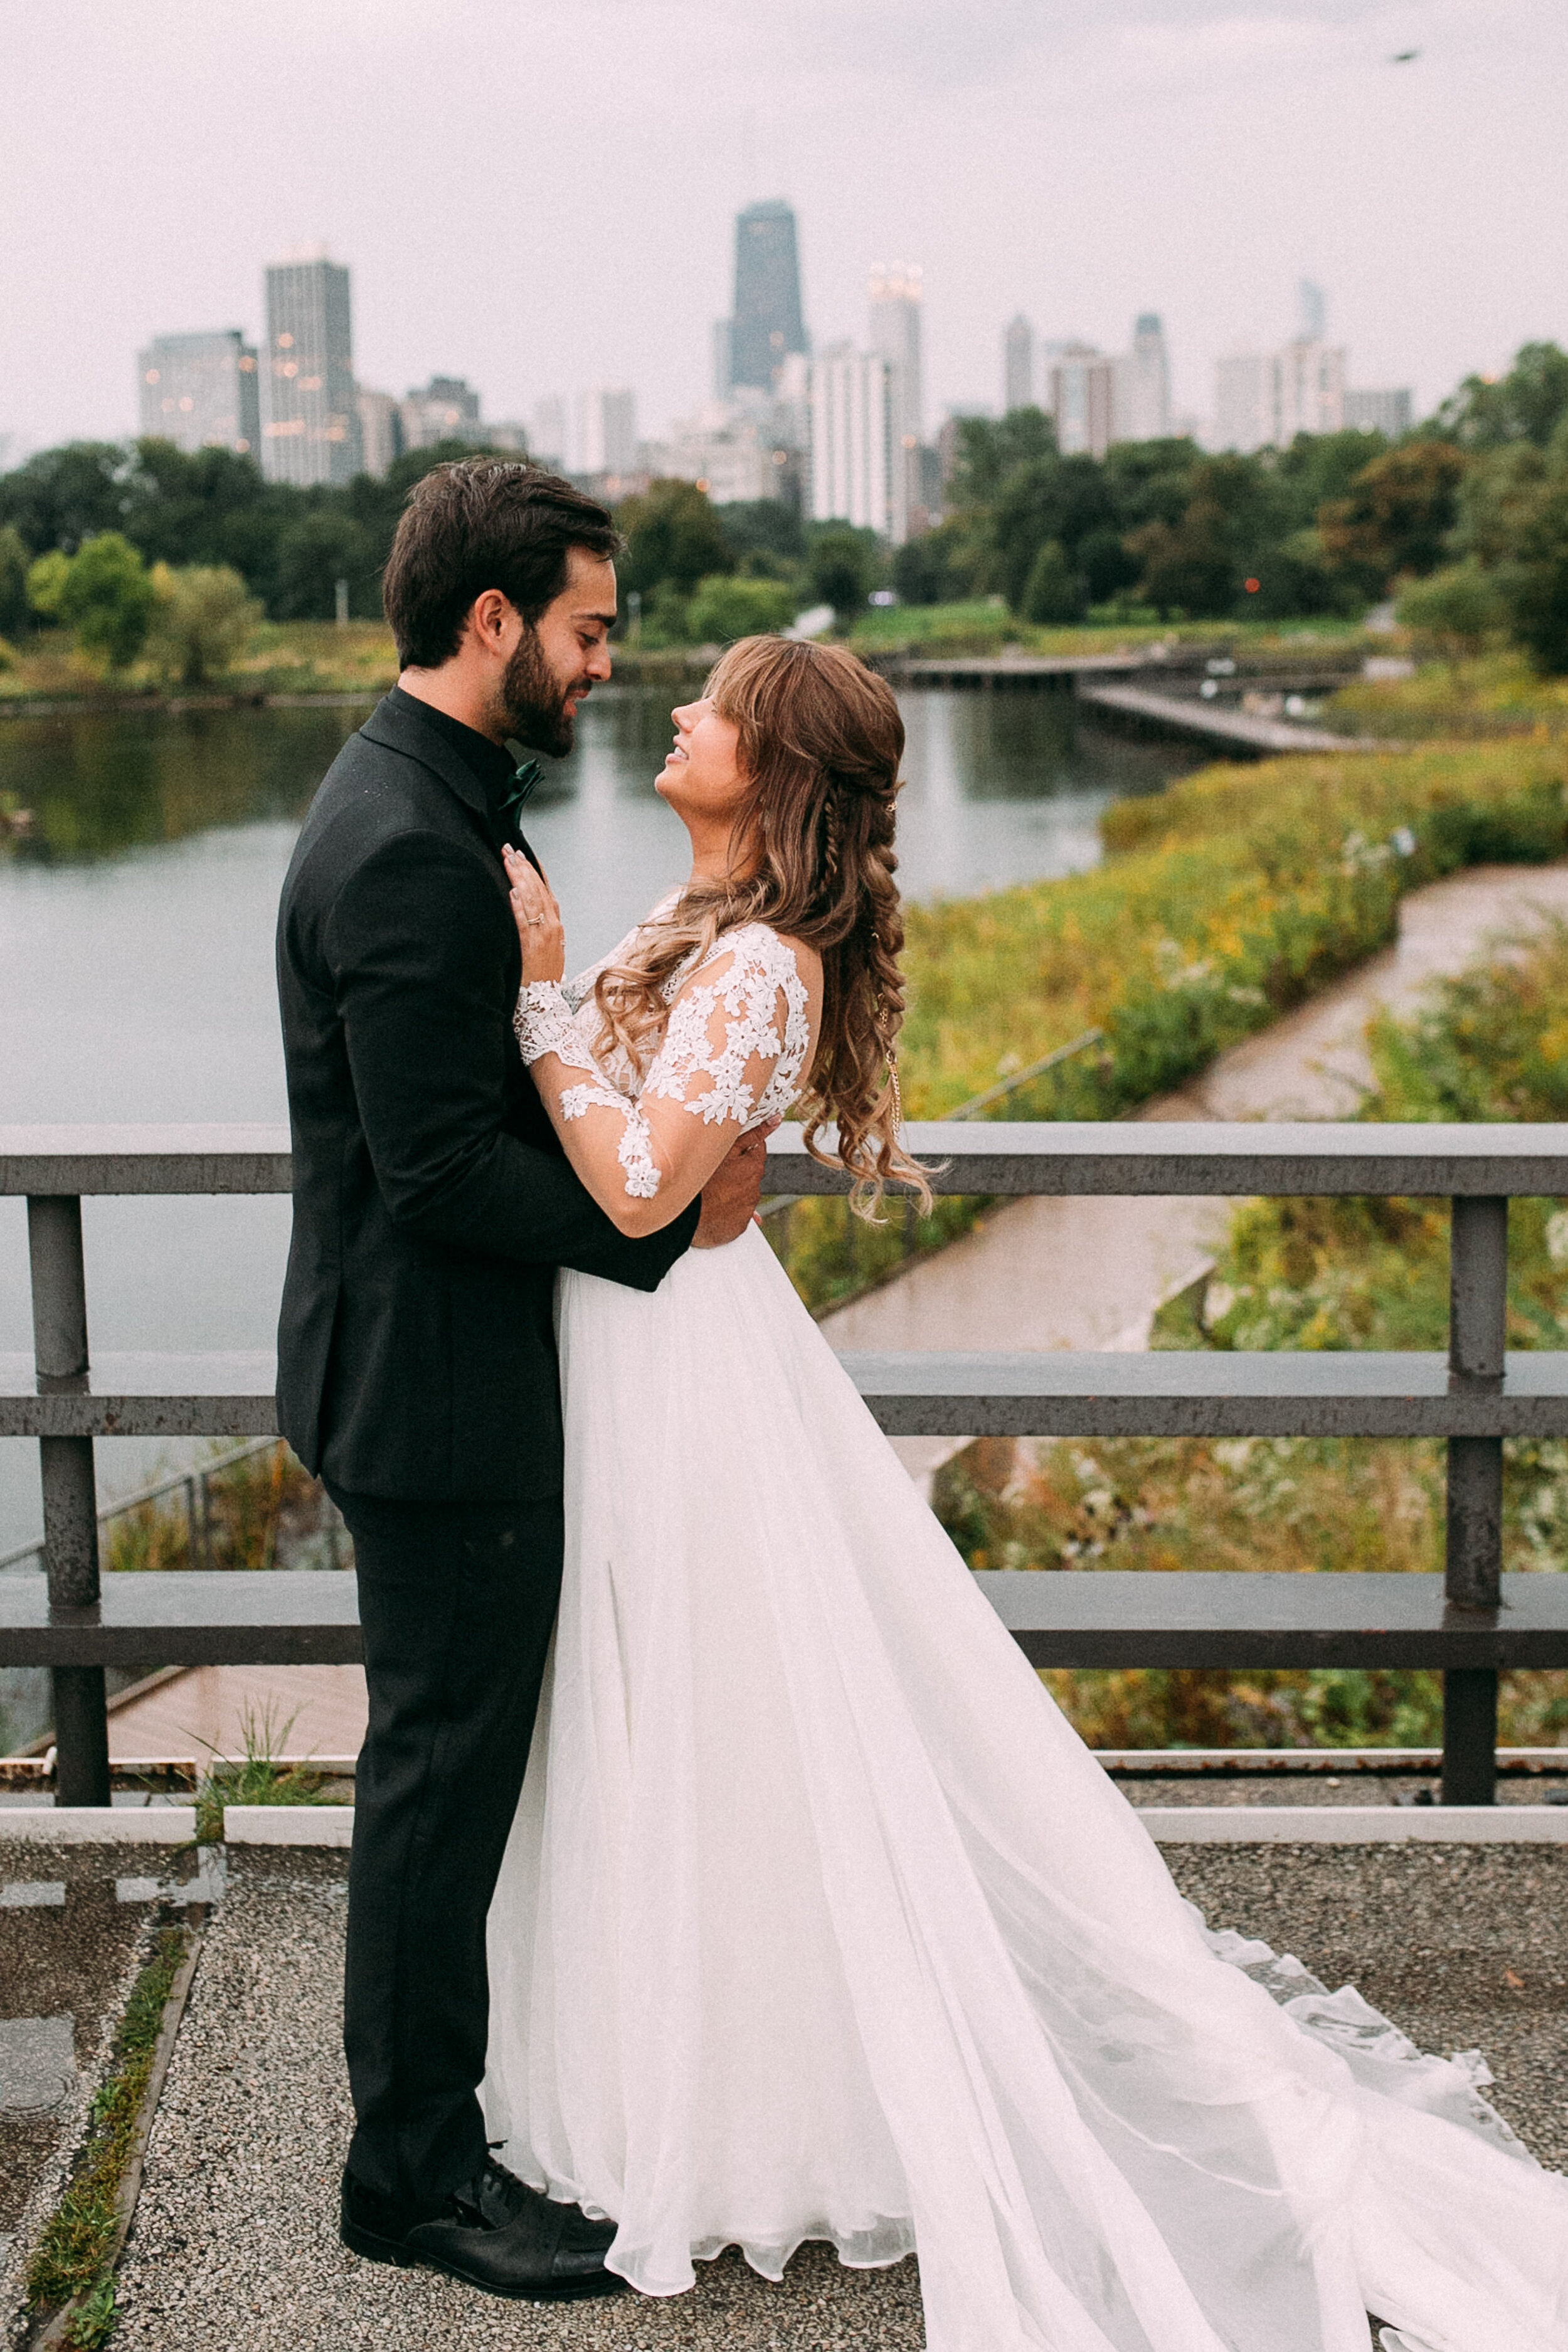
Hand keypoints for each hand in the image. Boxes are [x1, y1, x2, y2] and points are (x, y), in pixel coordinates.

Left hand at [502, 845, 564, 984]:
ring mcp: (543, 935)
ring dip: (519, 878)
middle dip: (524, 867)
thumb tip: (521, 902)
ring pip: (532, 900)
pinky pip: (524, 922)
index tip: (523, 855)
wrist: (545, 1000)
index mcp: (556, 925)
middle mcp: (553, 926)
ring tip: (508, 861)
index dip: (534, 871)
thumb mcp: (547, 946)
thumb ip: (539, 924)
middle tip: (510, 849)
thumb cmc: (542, 975)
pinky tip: (511, 892)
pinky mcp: (532, 946)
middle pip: (538, 889)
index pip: (545, 890)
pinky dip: (518, 906)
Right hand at [693, 1119, 778, 1248]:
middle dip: (736, 1172)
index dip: (742, 1149)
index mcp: (754, 1167)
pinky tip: (712, 1208)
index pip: (757, 1151)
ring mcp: (747, 1210)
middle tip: (714, 1174)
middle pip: (749, 1175)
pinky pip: (735, 1216)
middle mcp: (755, 1189)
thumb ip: (753, 1133)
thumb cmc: (701, 1179)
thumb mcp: (725, 1148)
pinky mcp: (738, 1227)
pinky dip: (727, 1211)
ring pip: (741, 1196)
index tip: (730, 1153)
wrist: (685, 1215)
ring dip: (730, 1192)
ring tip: (710, 1193)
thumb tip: (776, 1120)